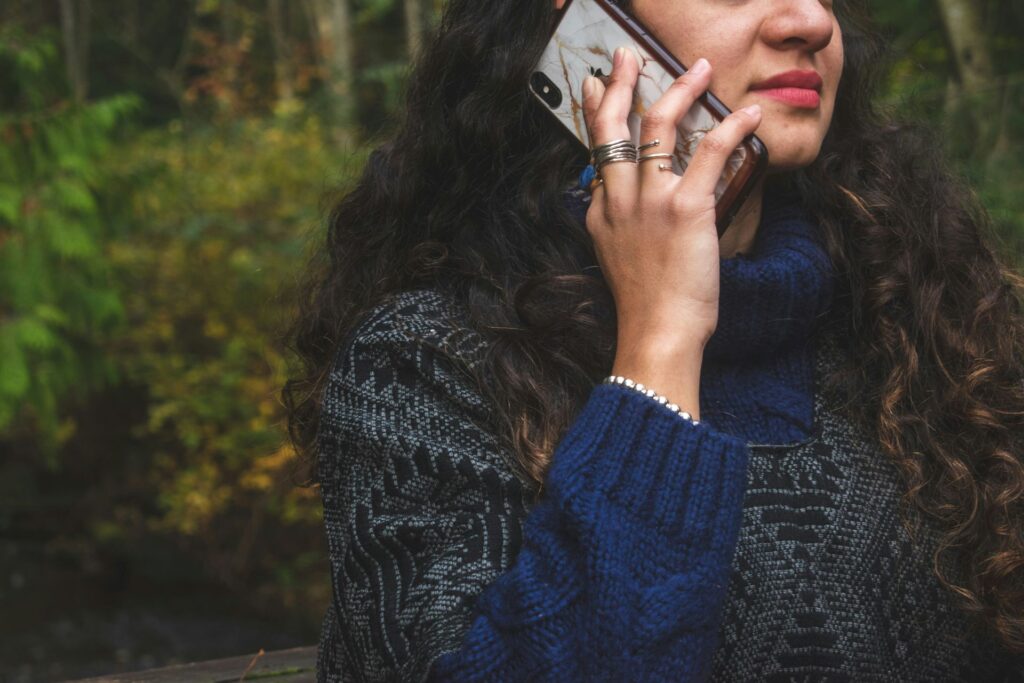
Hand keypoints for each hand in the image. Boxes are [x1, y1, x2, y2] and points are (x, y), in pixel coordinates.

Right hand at [582, 48, 761, 412]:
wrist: (657, 334)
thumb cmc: (645, 306)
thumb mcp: (618, 260)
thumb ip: (618, 225)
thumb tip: (628, 203)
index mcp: (601, 213)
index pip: (597, 151)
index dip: (596, 112)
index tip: (598, 87)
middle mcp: (619, 200)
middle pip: (613, 126)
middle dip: (619, 83)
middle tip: (626, 56)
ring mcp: (650, 202)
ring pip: (658, 125)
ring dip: (680, 89)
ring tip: (700, 68)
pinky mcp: (686, 208)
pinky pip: (711, 151)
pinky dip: (733, 127)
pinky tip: (748, 113)